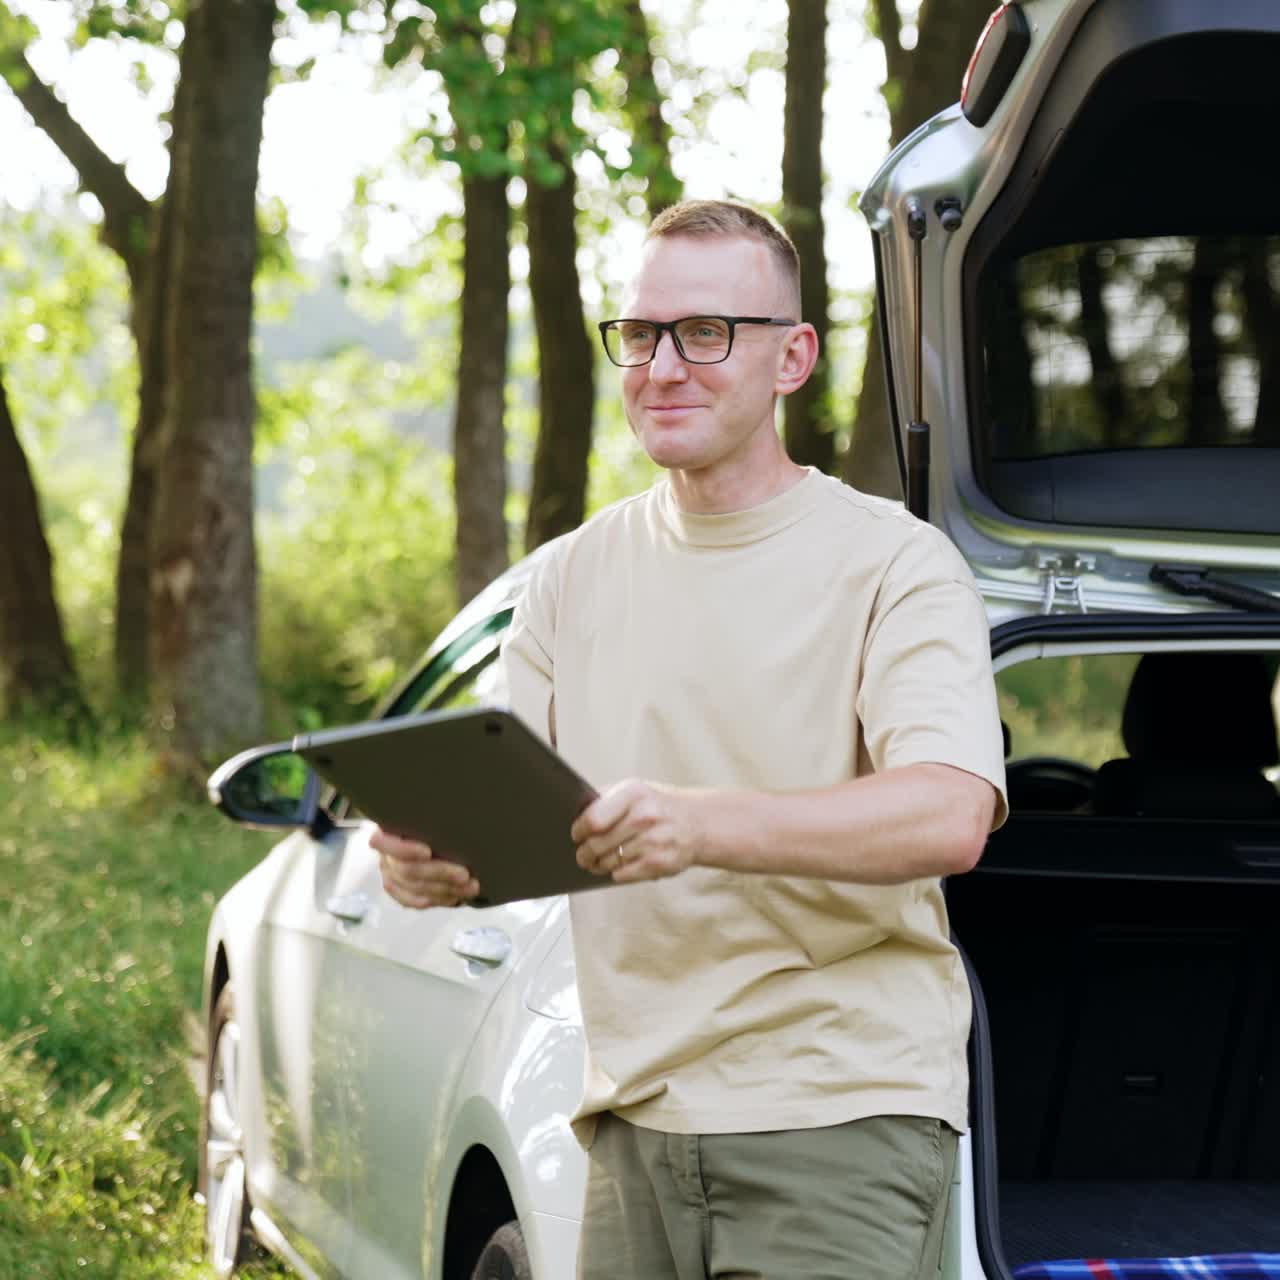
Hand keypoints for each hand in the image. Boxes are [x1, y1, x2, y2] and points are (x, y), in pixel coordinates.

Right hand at [370, 827, 479, 908]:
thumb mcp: (435, 816)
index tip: (428, 852)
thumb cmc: (440, 821)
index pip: (382, 843)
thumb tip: (455, 814)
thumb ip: (435, 818)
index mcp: (387, 831)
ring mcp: (390, 876)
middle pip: (407, 870)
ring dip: (445, 889)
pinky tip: (456, 897)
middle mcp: (386, 855)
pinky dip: (437, 899)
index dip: (404, 850)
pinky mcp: (400, 892)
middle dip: (439, 873)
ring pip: (414, 889)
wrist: (439, 837)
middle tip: (465, 874)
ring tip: (471, 887)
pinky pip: (414, 901)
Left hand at [570, 780, 703, 883]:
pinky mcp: (658, 864)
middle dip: (584, 853)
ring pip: (608, 861)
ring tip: (597, 861)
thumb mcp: (635, 790)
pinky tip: (618, 866)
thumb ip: (606, 798)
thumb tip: (577, 813)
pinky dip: (615, 872)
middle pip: (596, 844)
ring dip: (598, 865)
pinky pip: (622, 874)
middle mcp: (643, 816)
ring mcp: (652, 841)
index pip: (593, 819)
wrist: (698, 823)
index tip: (577, 835)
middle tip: (582, 855)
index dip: (579, 831)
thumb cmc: (659, 806)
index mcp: (633, 794)